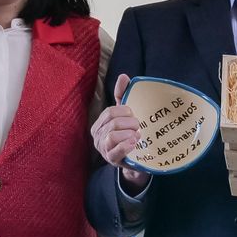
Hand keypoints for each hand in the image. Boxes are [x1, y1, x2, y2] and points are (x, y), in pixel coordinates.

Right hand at [89, 73, 151, 191]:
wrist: (135, 160)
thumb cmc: (128, 134)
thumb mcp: (125, 115)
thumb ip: (122, 95)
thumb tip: (123, 76)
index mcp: (100, 123)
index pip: (110, 111)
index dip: (125, 111)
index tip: (133, 115)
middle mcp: (98, 136)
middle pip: (113, 123)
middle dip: (130, 123)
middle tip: (138, 127)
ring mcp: (103, 149)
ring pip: (113, 135)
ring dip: (129, 134)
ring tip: (137, 135)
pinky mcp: (111, 160)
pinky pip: (116, 150)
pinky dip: (126, 145)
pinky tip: (135, 142)